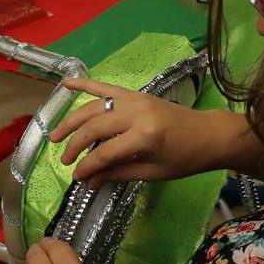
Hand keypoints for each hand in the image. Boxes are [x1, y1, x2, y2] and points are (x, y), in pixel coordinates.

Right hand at [49, 77, 224, 186]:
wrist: (209, 134)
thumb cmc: (185, 158)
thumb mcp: (153, 172)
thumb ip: (119, 173)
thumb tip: (89, 180)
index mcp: (144, 136)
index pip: (105, 152)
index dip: (87, 166)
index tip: (76, 177)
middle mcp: (136, 113)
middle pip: (94, 127)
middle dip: (75, 145)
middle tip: (64, 160)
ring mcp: (135, 99)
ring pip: (94, 107)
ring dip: (72, 120)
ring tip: (55, 135)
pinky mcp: (135, 94)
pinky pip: (106, 87)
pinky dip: (85, 84)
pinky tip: (66, 83)